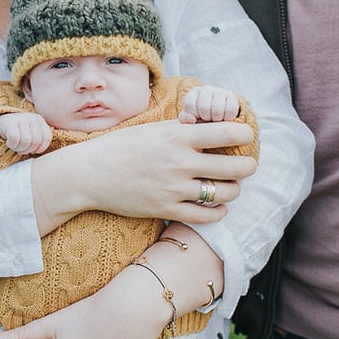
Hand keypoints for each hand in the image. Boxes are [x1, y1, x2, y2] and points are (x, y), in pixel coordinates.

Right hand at [0, 112, 52, 154]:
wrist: (0, 123)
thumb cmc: (19, 133)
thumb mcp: (32, 133)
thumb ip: (40, 140)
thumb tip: (46, 157)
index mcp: (40, 121)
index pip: (47, 138)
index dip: (40, 148)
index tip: (32, 151)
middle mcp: (33, 118)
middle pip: (36, 141)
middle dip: (28, 150)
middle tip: (21, 150)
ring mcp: (22, 118)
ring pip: (26, 141)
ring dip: (19, 148)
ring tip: (15, 147)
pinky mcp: (10, 122)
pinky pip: (15, 138)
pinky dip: (12, 145)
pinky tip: (9, 143)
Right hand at [31, 120, 257, 230]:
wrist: (90, 173)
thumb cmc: (121, 146)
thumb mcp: (153, 128)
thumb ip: (183, 127)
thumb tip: (210, 122)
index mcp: (177, 136)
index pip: (228, 132)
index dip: (245, 133)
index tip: (246, 136)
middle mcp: (180, 163)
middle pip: (235, 167)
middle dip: (247, 166)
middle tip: (247, 165)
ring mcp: (174, 189)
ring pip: (225, 193)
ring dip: (234, 190)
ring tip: (230, 186)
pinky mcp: (166, 209)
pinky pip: (206, 216)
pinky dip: (218, 212)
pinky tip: (217, 206)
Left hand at [180, 85, 242, 123]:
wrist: (218, 117)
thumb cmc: (201, 118)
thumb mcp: (190, 119)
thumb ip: (185, 119)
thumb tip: (192, 120)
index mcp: (193, 93)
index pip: (190, 104)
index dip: (194, 115)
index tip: (197, 118)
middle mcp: (206, 89)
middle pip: (204, 107)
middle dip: (206, 118)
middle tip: (208, 119)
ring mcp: (220, 91)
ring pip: (217, 109)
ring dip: (217, 119)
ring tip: (216, 119)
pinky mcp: (232, 96)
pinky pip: (231, 110)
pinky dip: (227, 118)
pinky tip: (224, 118)